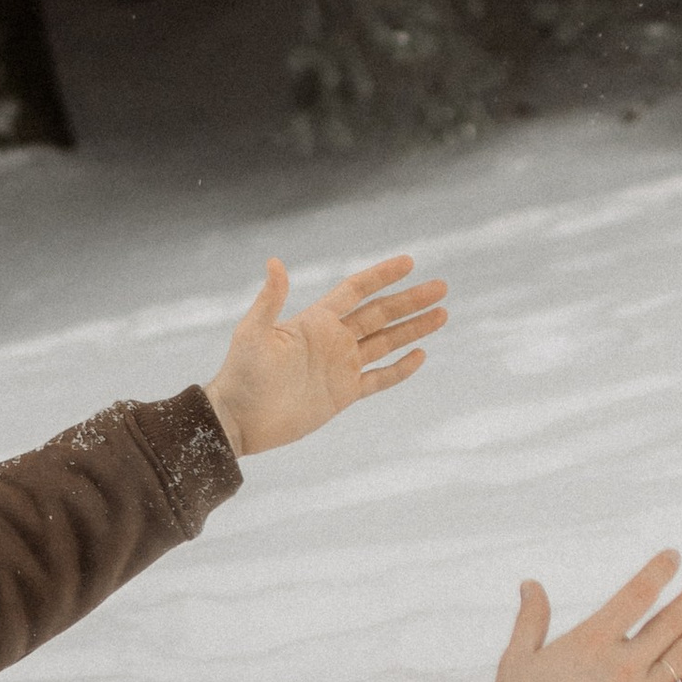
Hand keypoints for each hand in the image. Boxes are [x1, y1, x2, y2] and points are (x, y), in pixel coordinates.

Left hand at [205, 252, 447, 459]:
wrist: (239, 419)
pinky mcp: (343, 395)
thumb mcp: (253, 333)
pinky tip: (420, 355)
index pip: (356, 291)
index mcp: (316, 321)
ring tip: (442, 314)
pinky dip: (400, 369)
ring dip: (413, 329)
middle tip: (441, 287)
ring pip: (386, 343)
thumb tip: (274, 261)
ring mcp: (340, 367)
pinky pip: (379, 379)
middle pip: (380, 314)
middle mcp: (333, 340)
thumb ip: (270, 300)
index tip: (409, 262)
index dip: (382, 276)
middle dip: (410, 300)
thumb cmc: (241, 374)